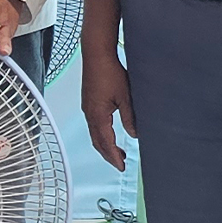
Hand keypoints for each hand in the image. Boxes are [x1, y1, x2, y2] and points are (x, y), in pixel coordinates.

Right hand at [80, 44, 136, 171]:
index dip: (113, 156)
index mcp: (98, 115)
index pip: (105, 142)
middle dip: (108, 154)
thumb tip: (134, 134)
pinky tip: (109, 133)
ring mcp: (87, 108)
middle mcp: (89, 114)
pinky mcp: (89, 103)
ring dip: (104, 145)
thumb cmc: (110, 73)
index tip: (122, 167)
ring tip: (117, 152)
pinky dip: (101, 134)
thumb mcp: (126, 97)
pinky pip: (93, 125)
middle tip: (120, 164)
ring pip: (94, 134)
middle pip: (97, 141)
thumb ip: (130, 117)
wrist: (96, 55)